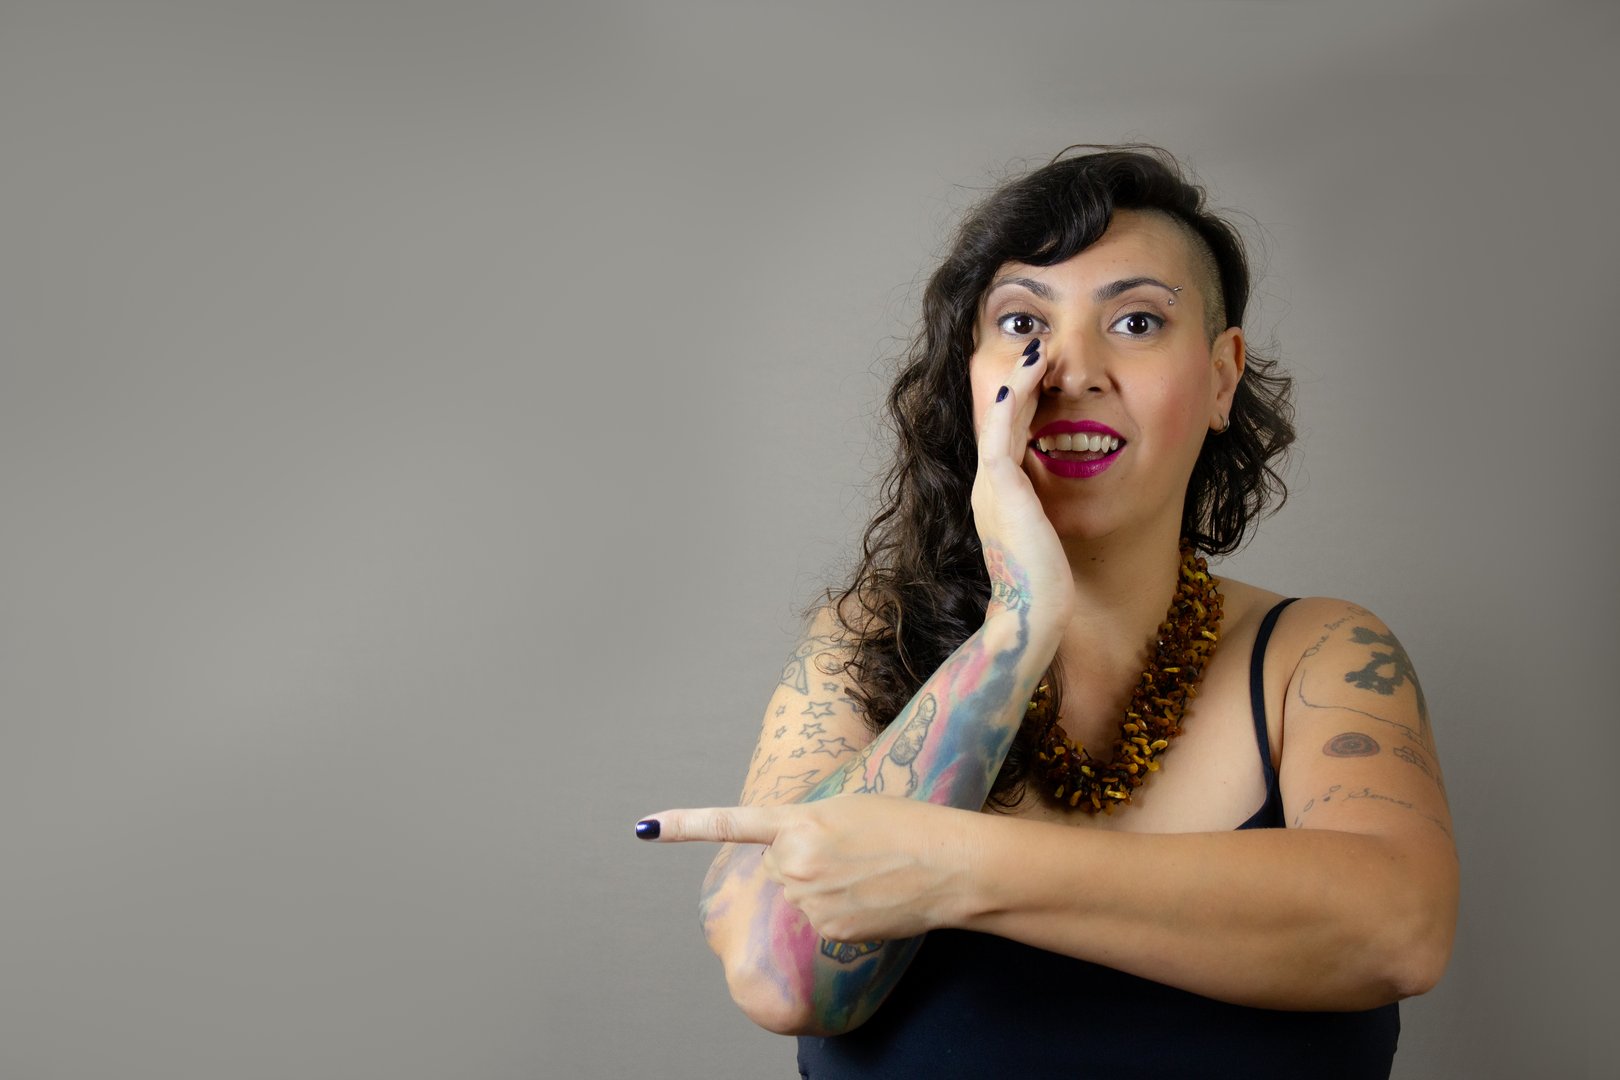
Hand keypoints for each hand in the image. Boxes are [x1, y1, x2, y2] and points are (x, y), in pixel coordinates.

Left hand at [638, 796, 974, 942]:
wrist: (947, 864)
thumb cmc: (908, 824)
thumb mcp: (850, 808)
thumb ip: (808, 828)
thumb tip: (789, 860)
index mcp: (799, 820)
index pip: (731, 821)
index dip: (684, 824)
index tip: (644, 828)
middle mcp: (794, 861)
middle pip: (779, 864)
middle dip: (804, 860)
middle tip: (850, 851)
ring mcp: (808, 899)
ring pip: (799, 894)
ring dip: (823, 886)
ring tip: (868, 873)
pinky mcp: (827, 930)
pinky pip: (819, 921)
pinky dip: (839, 911)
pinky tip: (871, 898)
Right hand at [972, 341, 1073, 626]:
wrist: (1031, 615)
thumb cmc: (1045, 587)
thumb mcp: (1046, 539)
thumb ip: (1046, 515)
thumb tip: (1058, 507)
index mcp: (999, 497)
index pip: (1009, 437)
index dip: (1023, 403)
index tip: (1041, 375)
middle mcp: (988, 486)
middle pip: (1000, 420)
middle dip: (1019, 383)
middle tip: (1037, 349)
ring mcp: (990, 485)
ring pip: (999, 418)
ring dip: (1017, 380)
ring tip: (1035, 350)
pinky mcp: (1000, 487)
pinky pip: (1001, 433)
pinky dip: (1011, 403)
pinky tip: (1024, 379)